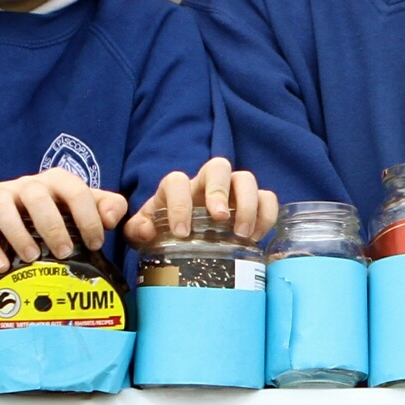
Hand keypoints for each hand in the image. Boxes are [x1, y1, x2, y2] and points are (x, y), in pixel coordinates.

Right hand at [0, 169, 130, 266]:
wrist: (18, 206)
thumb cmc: (58, 209)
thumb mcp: (86, 205)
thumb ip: (108, 207)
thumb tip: (110, 219)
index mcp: (58, 180)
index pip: (76, 191)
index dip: (88, 218)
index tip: (94, 244)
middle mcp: (29, 183)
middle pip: (37, 196)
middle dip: (51, 225)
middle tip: (63, 252)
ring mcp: (2, 193)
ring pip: (3, 205)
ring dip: (17, 232)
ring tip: (31, 258)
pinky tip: (1, 266)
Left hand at [124, 158, 277, 250]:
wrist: (182, 237)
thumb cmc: (162, 230)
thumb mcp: (143, 232)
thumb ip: (137, 230)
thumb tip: (147, 230)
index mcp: (177, 188)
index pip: (176, 181)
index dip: (179, 204)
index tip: (181, 233)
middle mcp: (206, 183)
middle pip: (218, 166)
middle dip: (219, 191)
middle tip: (219, 219)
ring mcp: (232, 191)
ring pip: (246, 178)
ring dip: (247, 204)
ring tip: (242, 234)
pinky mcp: (252, 203)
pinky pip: (267, 198)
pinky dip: (266, 215)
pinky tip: (255, 238)